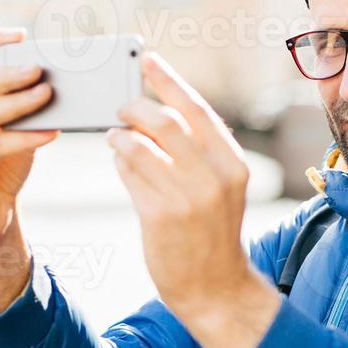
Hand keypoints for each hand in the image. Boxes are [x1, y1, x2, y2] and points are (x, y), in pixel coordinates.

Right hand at [0, 28, 57, 312]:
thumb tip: (56, 82)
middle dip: (10, 73)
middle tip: (41, 69)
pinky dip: (26, 137)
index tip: (22, 34)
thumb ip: (24, 107)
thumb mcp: (14, 130)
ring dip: (21, 102)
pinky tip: (53, 134)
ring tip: (49, 95)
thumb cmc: (2, 168)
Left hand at [109, 53, 280, 347]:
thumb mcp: (218, 188)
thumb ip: (195, 153)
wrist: (214, 288)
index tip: (146, 59)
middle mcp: (213, 175)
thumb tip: (152, 115)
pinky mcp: (161, 215)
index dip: (168, 80)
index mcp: (232, 162)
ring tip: (116, 137)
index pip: (197, 108)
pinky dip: (120, 161)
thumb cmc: (211, 233)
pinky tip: (120, 160)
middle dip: (134, 108)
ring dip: (120, 136)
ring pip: (139, 145)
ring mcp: (188, 196)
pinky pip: (129, 173)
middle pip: (163, 121)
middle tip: (120, 108)